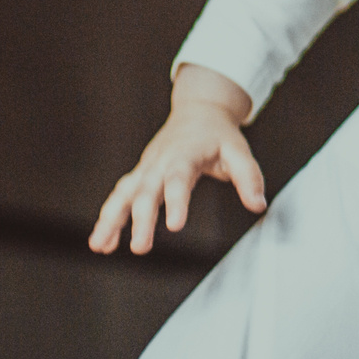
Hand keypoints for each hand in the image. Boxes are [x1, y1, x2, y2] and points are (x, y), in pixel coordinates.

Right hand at [90, 65, 261, 255]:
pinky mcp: (140, 175)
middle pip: (146, 191)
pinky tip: (102, 242)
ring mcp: (147, 168)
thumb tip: (258, 205)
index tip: (174, 225)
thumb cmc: (218, 134)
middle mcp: (160, 162)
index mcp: (184, 155)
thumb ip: (249, 178)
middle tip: (140, 247)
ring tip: (100, 245)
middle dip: (141, 220)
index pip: (178, 180)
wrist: (199, 111)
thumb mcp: (239, 151)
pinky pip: (120, 196)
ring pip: (124, 194)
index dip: (175, 202)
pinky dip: (109, 218)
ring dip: (111, 219)